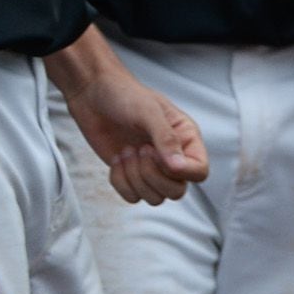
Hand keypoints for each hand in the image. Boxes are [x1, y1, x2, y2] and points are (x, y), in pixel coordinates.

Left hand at [57, 62, 207, 204]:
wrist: (93, 95)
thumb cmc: (125, 96)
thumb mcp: (148, 111)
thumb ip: (166, 138)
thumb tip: (177, 166)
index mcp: (186, 139)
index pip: (199, 171)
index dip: (182, 172)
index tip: (157, 154)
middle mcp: (172, 157)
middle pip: (177, 191)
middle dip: (152, 176)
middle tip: (139, 150)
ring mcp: (151, 169)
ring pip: (154, 198)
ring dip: (135, 178)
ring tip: (126, 152)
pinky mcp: (130, 175)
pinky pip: (131, 197)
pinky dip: (120, 182)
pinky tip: (116, 160)